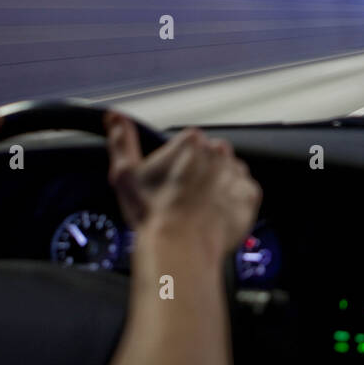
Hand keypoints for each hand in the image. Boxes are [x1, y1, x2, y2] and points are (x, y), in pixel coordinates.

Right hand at [105, 112, 260, 260]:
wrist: (180, 248)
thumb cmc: (153, 213)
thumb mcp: (125, 174)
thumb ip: (121, 140)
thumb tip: (114, 116)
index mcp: (191, 142)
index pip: (188, 144)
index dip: (176, 163)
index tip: (169, 180)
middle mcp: (219, 153)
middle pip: (208, 157)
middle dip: (197, 172)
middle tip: (181, 196)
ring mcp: (236, 174)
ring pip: (227, 173)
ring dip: (216, 185)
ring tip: (197, 208)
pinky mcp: (249, 196)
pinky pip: (243, 193)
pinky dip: (232, 202)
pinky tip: (214, 214)